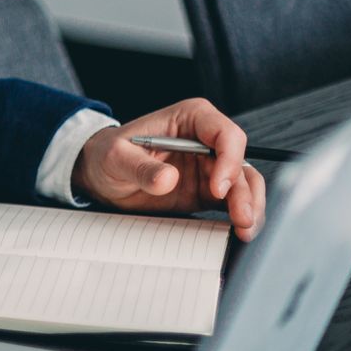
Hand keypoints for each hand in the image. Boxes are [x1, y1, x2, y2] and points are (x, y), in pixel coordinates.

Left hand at [72, 98, 267, 239]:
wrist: (101, 174)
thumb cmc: (108, 155)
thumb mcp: (115, 157)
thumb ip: (141, 167)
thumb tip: (168, 179)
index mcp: (190, 118)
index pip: (224, 133)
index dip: (229, 160)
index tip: (217, 188)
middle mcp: (206, 140)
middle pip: (240, 162)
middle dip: (244, 191)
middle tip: (242, 218)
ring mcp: (209, 167)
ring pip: (244, 183)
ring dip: (250, 206)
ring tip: (245, 229)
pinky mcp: (208, 191)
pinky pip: (234, 202)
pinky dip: (241, 216)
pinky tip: (240, 232)